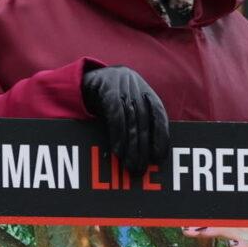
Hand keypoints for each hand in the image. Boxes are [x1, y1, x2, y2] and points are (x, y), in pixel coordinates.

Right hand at [79, 64, 169, 180]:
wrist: (86, 77)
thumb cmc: (107, 98)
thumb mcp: (125, 106)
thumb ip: (137, 122)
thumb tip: (146, 152)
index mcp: (146, 91)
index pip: (160, 115)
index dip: (161, 137)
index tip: (159, 158)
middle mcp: (137, 87)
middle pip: (144, 122)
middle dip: (143, 148)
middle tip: (141, 169)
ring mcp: (123, 86)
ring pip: (131, 120)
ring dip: (131, 146)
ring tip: (130, 165)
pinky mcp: (107, 87)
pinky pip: (116, 115)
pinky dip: (118, 135)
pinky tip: (118, 151)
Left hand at [182, 224, 247, 246]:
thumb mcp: (246, 244)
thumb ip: (230, 236)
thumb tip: (211, 230)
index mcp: (244, 228)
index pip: (221, 222)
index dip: (204, 222)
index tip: (185, 225)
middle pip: (224, 225)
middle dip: (205, 225)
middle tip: (186, 227)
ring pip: (235, 233)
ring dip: (218, 231)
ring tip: (202, 231)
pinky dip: (242, 245)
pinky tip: (232, 245)